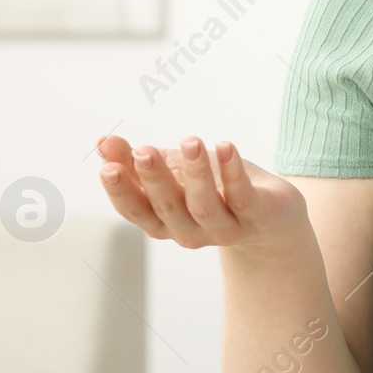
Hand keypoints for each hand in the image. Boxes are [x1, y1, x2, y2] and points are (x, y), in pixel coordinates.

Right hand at [94, 134, 308, 254]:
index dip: (120, 190)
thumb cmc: (216, 189)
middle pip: (167, 207)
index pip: (135, 209)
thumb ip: (137, 159)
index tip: (107, 164)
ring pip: (203, 205)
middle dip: (153, 179)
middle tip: (143, 151)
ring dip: (195, 173)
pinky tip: (225, 145)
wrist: (272, 218)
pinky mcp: (256, 216)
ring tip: (190, 140)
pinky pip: (242, 195)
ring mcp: (224, 228)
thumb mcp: (175, 171)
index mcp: (164, 221)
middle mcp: (189, 231)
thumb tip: (101, 141)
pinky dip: (232, 171)